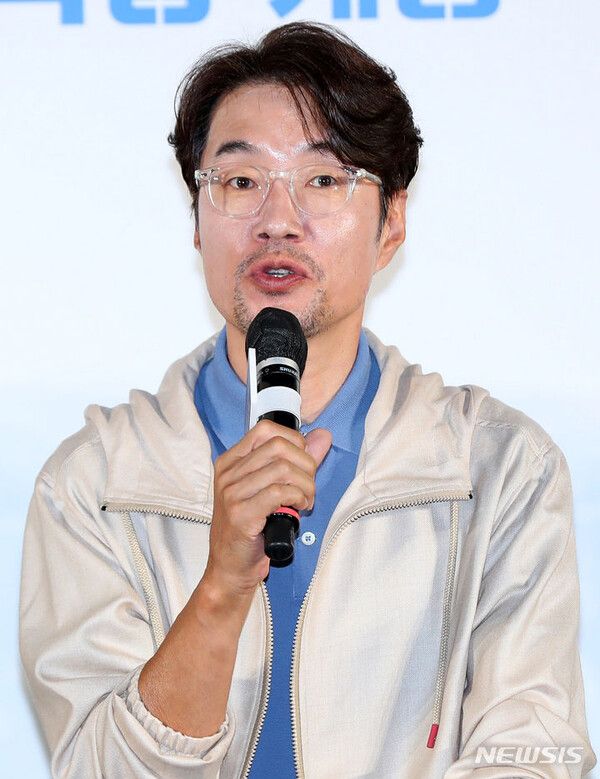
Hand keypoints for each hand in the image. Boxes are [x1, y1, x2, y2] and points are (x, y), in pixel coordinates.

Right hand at [203, 420, 331, 597]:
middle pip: (278, 446)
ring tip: (305, 501)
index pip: (266, 429)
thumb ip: (297, 460)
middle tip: (308, 486)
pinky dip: (298, 498)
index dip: (294, 441)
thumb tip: (323, 435)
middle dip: (306, 465)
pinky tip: (299, 509)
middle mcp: (228, 474)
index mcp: (231, 461)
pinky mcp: (240, 514)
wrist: (230, 569)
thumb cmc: (252, 529)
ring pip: (283, 469)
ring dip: (306, 485)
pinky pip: (280, 492)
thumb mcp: (272, 489)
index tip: (303, 463)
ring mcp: (231, 493)